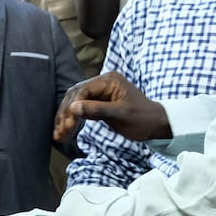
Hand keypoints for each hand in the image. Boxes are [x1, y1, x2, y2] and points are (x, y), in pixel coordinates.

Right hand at [54, 71, 170, 148]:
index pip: (82, 90)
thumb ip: (97, 110)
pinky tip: (65, 131)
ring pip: (75, 102)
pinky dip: (73, 120)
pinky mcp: (99, 102)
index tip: (67, 125)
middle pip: (75, 96)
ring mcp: (100, 92)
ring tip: (59, 135)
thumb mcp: (121, 115)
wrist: (156, 125)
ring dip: (66, 118)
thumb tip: (73, 108)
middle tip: (60, 132)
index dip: (72, 107)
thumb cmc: (143, 119)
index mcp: (109, 80)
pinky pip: (81, 109)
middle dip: (65, 114)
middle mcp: (102, 83)